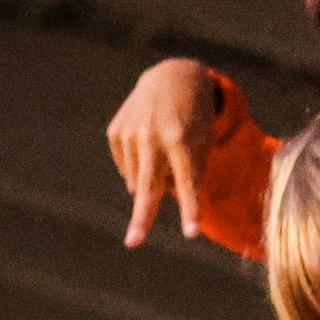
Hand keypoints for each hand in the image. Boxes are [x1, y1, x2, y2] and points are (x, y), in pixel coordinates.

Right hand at [107, 58, 226, 245]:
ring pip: (138, 182)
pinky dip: (138, 165)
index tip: (191, 232)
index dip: (191, 207)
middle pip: (149, 187)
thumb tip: (149, 200)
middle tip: (133, 242)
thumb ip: (188, 173)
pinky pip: (126, 167)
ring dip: (152, 180)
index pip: (189, 181)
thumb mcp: (203, 141)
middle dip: (142, 217)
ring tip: (165, 152)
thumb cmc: (196, 119)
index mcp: (184, 139)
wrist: (174, 77)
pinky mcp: (116, 131)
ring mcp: (131, 133)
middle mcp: (154, 136)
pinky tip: (147, 142)